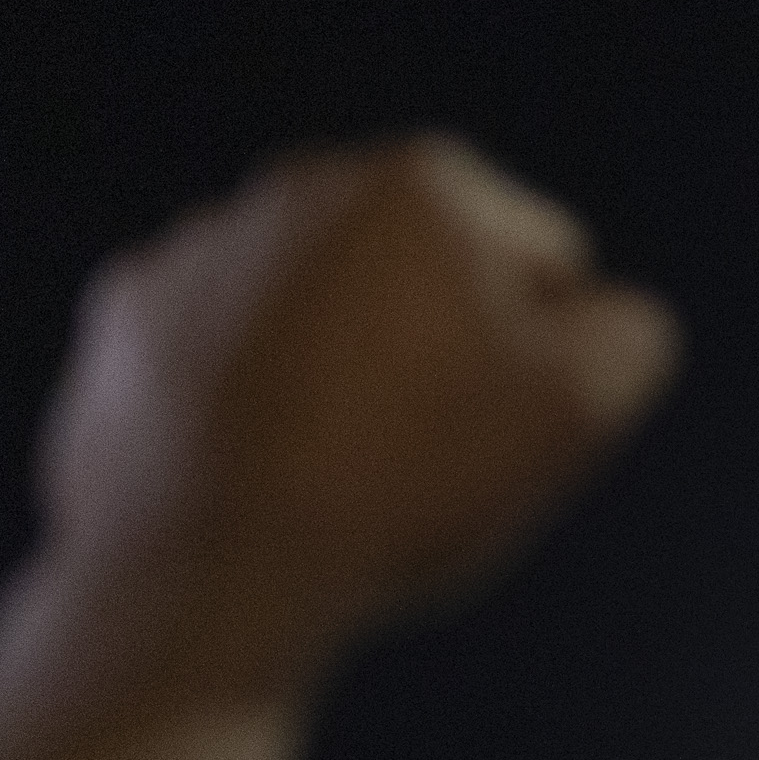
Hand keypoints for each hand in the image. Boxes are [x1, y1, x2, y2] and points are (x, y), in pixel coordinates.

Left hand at [33, 135, 678, 693]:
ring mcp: (200, 248)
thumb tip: (609, 315)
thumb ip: (631, 335)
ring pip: (321, 313)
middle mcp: (301, 186)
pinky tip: (256, 477)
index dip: (550, 357)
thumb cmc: (398, 485)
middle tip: (424, 461)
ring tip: (336, 476)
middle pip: (425, 278)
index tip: (500, 430)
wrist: (200, 572)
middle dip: (438, 350)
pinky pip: (224, 354)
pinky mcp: (127, 320)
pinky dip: (246, 402)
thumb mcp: (577, 412)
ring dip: (342, 374)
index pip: (547, 262)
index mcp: (421, 186)